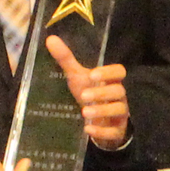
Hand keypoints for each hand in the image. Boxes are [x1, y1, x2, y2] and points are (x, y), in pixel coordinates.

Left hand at [45, 34, 129, 149]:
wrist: (98, 122)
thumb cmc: (89, 95)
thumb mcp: (77, 78)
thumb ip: (66, 60)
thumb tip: (50, 39)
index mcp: (111, 81)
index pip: (119, 72)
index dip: (109, 72)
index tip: (93, 74)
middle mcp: (119, 96)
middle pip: (119, 91)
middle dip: (102, 93)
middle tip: (83, 95)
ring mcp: (120, 113)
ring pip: (119, 110)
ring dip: (102, 111)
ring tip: (84, 112)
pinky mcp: (116, 130)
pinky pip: (114, 131)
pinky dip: (102, 131)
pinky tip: (87, 129)